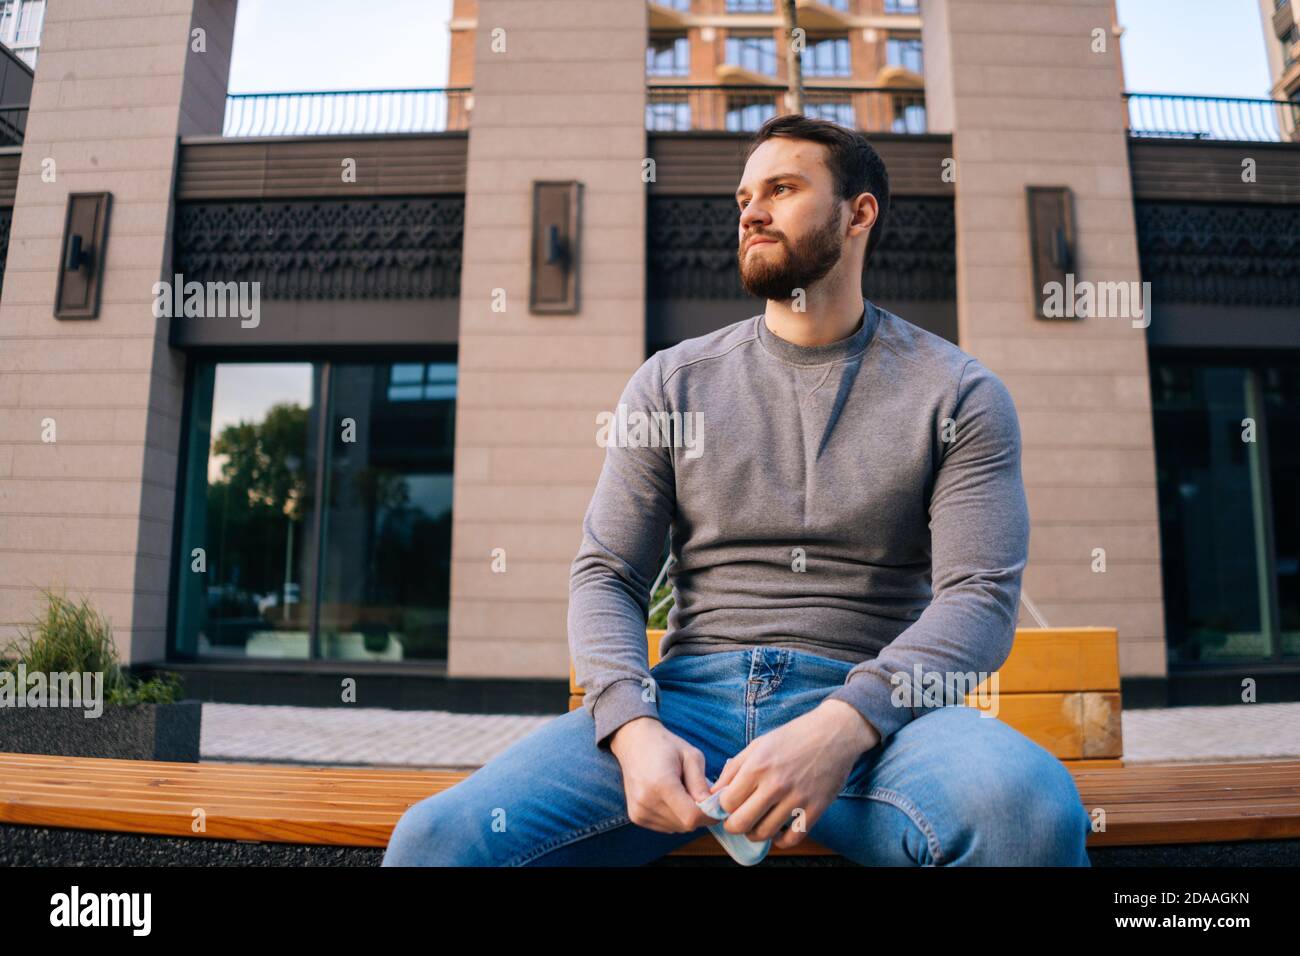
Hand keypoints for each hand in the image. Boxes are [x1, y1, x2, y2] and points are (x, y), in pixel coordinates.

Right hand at [609, 717, 716, 833]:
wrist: (634, 742)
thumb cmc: (665, 745)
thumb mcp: (691, 756)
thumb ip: (701, 784)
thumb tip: (712, 807)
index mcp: (661, 784)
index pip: (691, 816)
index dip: (709, 815)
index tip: (718, 805)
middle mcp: (646, 802)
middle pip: (685, 824)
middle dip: (699, 814)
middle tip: (701, 794)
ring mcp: (639, 811)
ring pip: (677, 828)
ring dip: (686, 816)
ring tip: (683, 792)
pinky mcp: (636, 817)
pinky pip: (666, 826)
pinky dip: (675, 817)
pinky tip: (671, 798)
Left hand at [706, 700, 879, 849]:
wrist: (834, 733)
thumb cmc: (793, 736)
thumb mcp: (758, 744)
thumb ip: (734, 769)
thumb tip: (714, 793)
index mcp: (758, 765)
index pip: (727, 802)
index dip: (722, 807)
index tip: (727, 806)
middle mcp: (776, 784)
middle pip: (741, 823)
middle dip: (733, 825)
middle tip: (736, 820)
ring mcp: (797, 798)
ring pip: (764, 833)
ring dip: (755, 833)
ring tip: (756, 823)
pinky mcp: (816, 809)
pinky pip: (792, 839)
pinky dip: (780, 840)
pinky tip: (777, 830)